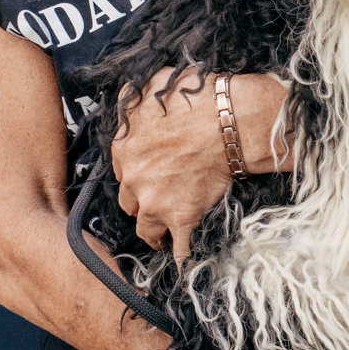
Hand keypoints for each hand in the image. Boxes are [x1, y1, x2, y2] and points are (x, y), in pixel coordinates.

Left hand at [112, 68, 286, 259]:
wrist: (227, 120)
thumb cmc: (195, 98)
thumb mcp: (153, 83)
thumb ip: (132, 95)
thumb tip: (124, 95)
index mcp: (124, 148)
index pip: (121, 170)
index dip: (135, 174)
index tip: (146, 175)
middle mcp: (133, 179)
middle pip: (130, 201)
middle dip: (142, 201)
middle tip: (157, 201)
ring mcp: (156, 202)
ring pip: (146, 229)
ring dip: (154, 232)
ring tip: (163, 236)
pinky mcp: (182, 218)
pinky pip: (179, 249)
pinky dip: (182, 259)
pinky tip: (183, 267)